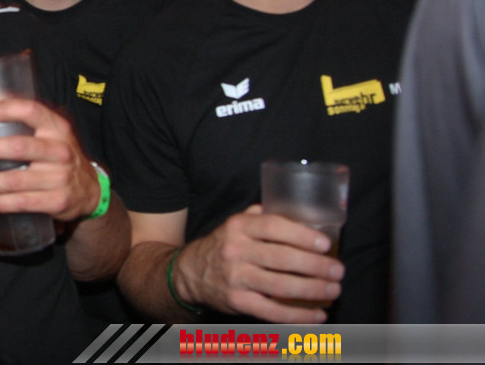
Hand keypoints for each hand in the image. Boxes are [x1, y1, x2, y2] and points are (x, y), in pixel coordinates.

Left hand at [0, 98, 98, 221]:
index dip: (4, 109)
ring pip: (15, 179)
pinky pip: (22, 203)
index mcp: (57, 128)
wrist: (90, 190)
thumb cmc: (59, 156)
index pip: (30, 110)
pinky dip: (1, 203)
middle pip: (18, 147)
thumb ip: (25, 120)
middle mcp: (60, 150)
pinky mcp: (57, 201)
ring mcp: (60, 177)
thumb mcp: (52, 133)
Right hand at [175, 205, 343, 322]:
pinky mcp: (238, 302)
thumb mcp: (236, 223)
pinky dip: (298, 316)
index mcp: (238, 226)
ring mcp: (236, 278)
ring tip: (334, 290)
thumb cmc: (224, 245)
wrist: (191, 273)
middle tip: (338, 270)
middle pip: (282, 258)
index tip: (325, 244)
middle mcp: (235, 250)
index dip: (301, 235)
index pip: (273, 227)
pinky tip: (317, 316)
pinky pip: (272, 311)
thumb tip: (300, 212)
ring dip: (313, 290)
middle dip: (316, 266)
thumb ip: (263, 216)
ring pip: (281, 286)